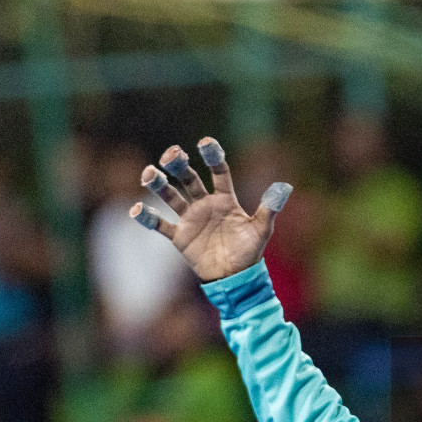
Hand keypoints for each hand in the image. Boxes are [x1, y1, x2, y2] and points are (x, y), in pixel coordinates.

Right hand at [131, 137, 292, 282]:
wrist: (235, 278)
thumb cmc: (249, 252)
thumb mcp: (261, 230)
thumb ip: (269, 208)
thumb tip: (285, 186)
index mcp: (225, 199)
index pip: (218, 172)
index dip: (212, 157)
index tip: (205, 142)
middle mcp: (204, 204)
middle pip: (188, 178)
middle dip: (178, 165)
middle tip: (172, 154)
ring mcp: (190, 219)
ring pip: (170, 196)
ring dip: (159, 184)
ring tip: (150, 174)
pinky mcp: (179, 236)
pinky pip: (160, 224)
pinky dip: (147, 218)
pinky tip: (136, 210)